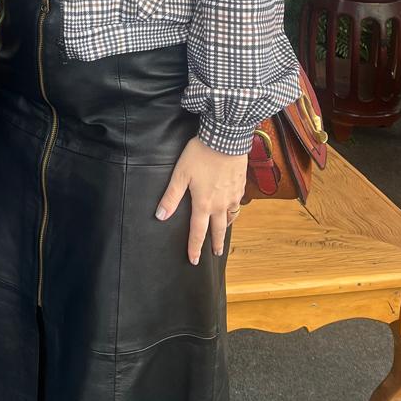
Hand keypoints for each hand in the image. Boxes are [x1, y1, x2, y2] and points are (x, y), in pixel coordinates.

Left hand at [155, 135, 246, 264]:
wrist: (226, 140)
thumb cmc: (200, 155)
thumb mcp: (180, 174)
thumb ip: (171, 197)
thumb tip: (160, 216)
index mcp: (203, 204)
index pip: (198, 232)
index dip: (194, 248)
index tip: (193, 260)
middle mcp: (220, 204)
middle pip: (218, 230)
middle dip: (215, 244)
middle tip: (215, 254)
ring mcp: (232, 196)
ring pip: (230, 218)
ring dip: (226, 228)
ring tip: (222, 232)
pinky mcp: (240, 187)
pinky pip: (237, 205)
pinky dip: (233, 212)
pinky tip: (231, 209)